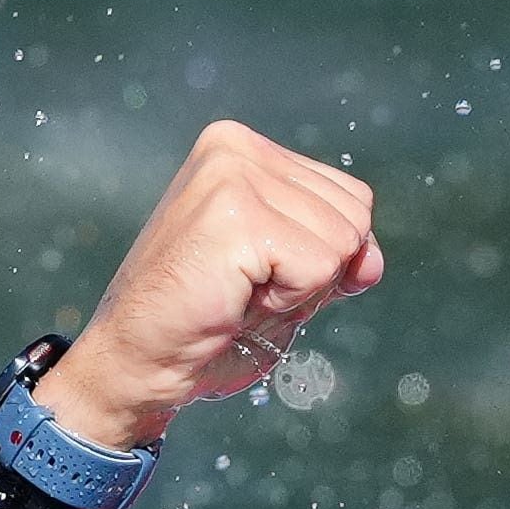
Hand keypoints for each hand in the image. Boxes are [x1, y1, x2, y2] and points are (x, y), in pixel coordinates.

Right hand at [39, 120, 384, 449]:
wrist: (137, 361)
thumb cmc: (207, 325)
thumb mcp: (288, 282)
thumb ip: (335, 258)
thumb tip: (372, 258)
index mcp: (246, 149)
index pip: (352, 200)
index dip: (325, 258)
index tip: (259, 275)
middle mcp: (237, 147)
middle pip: (354, 217)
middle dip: (316, 272)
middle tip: (247, 289)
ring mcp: (232, 174)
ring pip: (342, 242)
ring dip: (300, 289)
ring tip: (239, 292)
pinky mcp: (234, 213)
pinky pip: (318, 267)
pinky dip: (288, 301)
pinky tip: (235, 299)